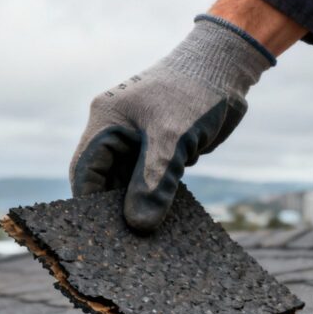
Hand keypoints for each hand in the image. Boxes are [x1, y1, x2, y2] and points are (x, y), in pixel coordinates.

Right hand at [69, 16, 274, 231]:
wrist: (227, 67)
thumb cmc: (194, 92)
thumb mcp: (172, 140)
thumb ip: (153, 182)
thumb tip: (138, 225)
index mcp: (106, 121)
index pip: (85, 169)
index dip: (89, 203)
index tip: (98, 235)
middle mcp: (117, 131)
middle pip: (105, 179)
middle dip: (113, 210)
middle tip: (125, 245)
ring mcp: (139, 140)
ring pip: (130, 182)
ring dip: (138, 206)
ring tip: (145, 240)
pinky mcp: (162, 147)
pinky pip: (152, 179)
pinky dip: (157, 197)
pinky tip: (165, 221)